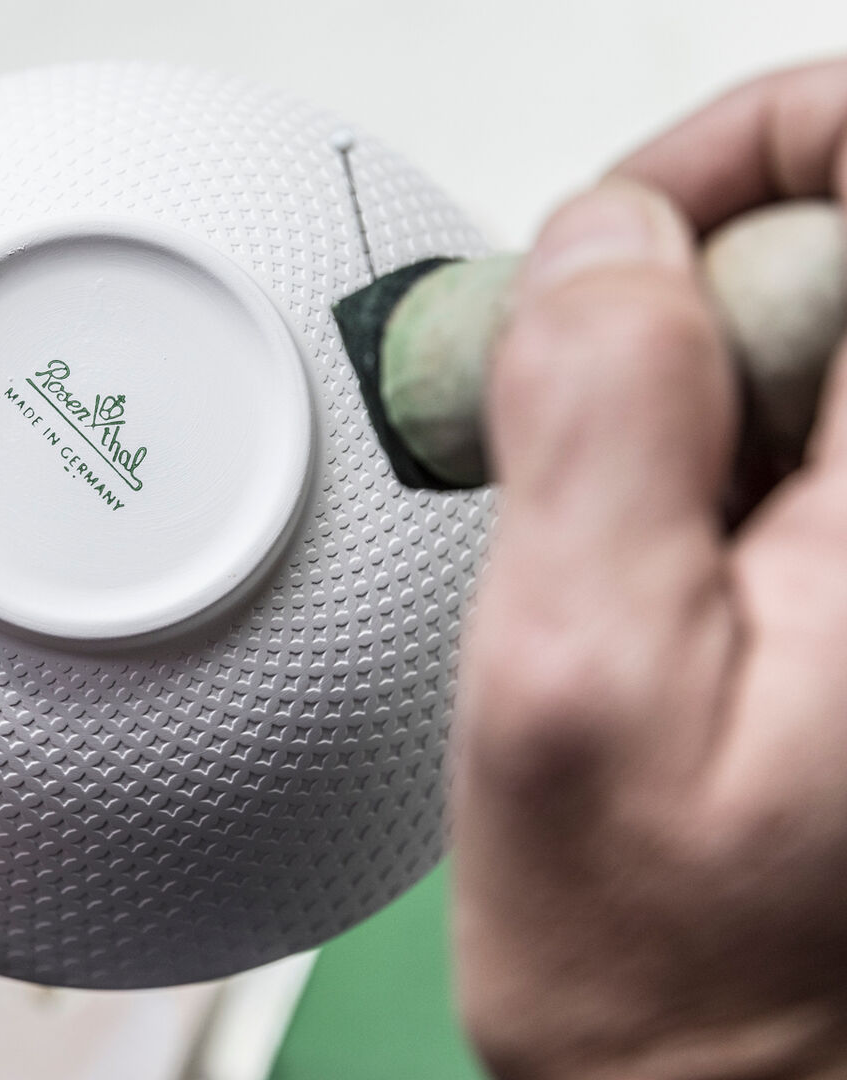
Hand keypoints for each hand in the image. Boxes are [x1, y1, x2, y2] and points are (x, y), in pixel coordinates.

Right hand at [453, 59, 846, 1078]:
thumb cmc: (671, 957)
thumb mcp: (577, 682)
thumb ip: (595, 423)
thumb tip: (605, 247)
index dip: (744, 152)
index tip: (619, 247)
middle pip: (836, 240)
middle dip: (675, 286)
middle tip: (563, 423)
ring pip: (803, 331)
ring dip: (668, 379)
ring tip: (591, 526)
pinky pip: (788, 423)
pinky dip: (685, 441)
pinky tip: (635, 548)